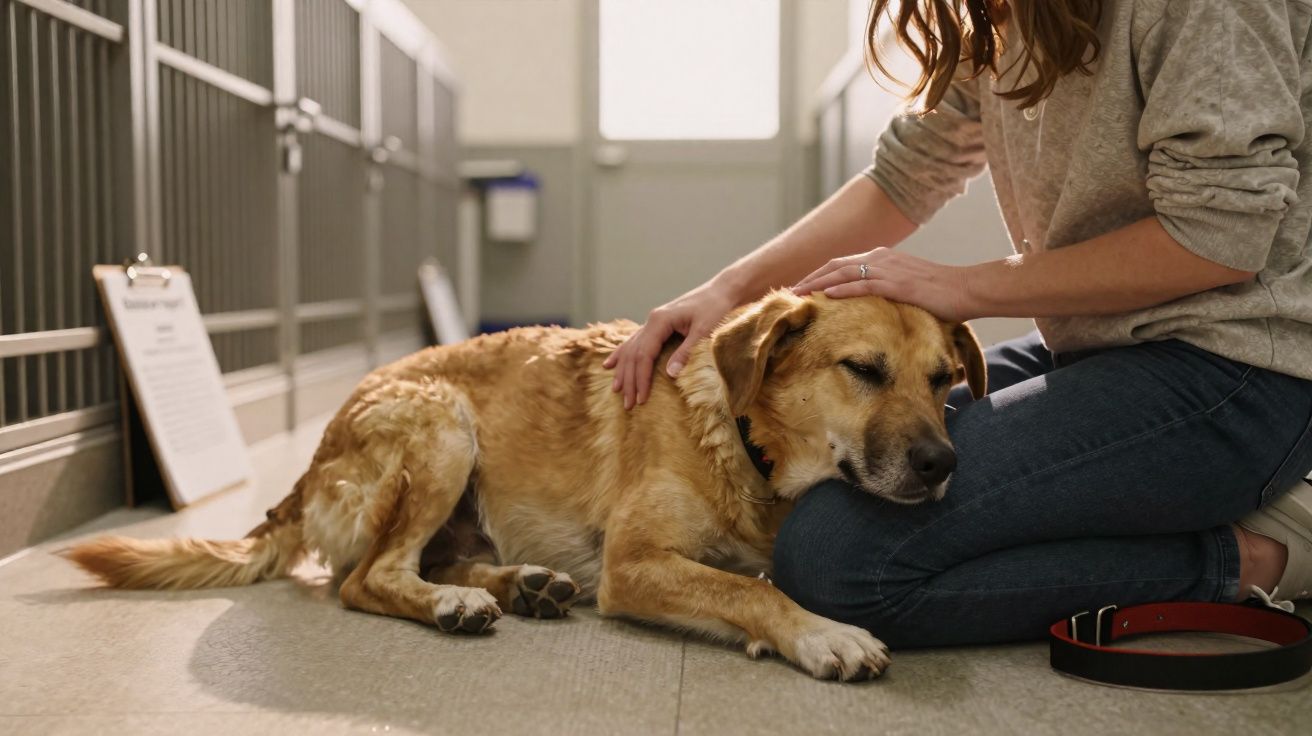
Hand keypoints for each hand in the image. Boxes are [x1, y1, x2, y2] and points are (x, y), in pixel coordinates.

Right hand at [603, 279, 740, 409]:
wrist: (723, 291)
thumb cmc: (716, 308)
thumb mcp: (705, 331)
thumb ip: (687, 351)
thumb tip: (670, 374)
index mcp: (660, 320)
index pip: (644, 354)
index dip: (641, 378)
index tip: (641, 399)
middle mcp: (652, 320)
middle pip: (633, 354)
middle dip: (630, 380)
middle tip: (628, 404)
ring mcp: (653, 322)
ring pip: (630, 348)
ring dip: (623, 370)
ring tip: (617, 390)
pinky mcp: (658, 325)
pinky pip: (635, 342)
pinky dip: (622, 354)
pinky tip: (610, 364)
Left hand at [792, 247, 977, 322]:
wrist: (968, 289)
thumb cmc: (942, 294)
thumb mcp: (908, 288)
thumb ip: (888, 291)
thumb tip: (872, 308)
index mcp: (883, 258)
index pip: (842, 265)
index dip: (819, 276)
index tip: (801, 288)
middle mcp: (881, 258)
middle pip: (835, 266)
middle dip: (810, 279)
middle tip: (790, 292)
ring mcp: (888, 269)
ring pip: (843, 274)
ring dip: (818, 284)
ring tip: (798, 295)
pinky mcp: (897, 284)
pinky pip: (863, 286)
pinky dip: (841, 291)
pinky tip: (825, 298)